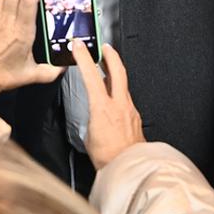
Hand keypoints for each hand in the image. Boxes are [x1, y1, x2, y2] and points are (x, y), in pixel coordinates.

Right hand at [74, 44, 144, 168]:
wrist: (129, 168)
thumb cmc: (108, 158)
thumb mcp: (88, 136)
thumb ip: (91, 120)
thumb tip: (93, 117)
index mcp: (103, 108)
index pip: (91, 76)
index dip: (84, 57)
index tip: (78, 46)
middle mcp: (119, 105)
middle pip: (118, 70)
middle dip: (110, 54)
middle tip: (104, 46)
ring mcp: (130, 110)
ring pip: (123, 84)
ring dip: (114, 73)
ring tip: (107, 69)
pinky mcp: (135, 117)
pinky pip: (126, 98)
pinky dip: (119, 92)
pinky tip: (114, 95)